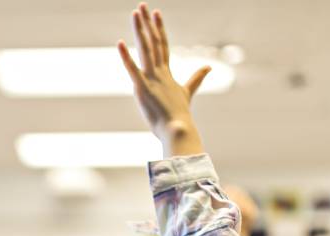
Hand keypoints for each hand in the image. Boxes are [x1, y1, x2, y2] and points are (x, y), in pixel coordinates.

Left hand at [117, 3, 209, 155]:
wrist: (178, 130)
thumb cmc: (180, 115)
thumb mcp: (187, 93)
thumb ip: (196, 79)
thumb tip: (209, 67)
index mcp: (166, 73)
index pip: (162, 45)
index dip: (159, 28)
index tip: (156, 13)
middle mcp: (159, 72)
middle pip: (153, 42)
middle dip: (148, 23)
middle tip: (142, 5)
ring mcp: (151, 79)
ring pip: (145, 50)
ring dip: (140, 30)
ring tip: (136, 13)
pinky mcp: (143, 89)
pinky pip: (133, 70)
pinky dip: (126, 57)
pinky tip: (120, 43)